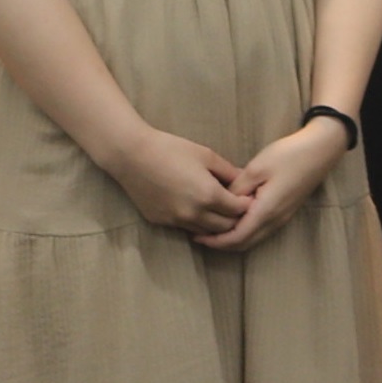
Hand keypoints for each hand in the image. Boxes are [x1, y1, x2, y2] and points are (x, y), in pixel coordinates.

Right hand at [105, 129, 248, 236]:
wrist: (132, 156)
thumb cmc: (171, 150)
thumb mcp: (207, 156)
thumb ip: (229, 172)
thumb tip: (245, 181)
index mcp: (208, 196)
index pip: (239, 211)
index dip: (247, 204)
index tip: (250, 197)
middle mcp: (193, 214)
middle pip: (226, 227)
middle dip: (236, 218)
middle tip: (238, 206)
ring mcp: (176, 221)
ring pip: (206, 232)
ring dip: (217, 225)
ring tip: (221, 211)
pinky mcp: (161, 222)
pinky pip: (186, 229)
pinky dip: (197, 224)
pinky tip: (199, 211)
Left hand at [193, 124, 339, 252]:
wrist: (321, 149)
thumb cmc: (288, 156)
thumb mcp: (256, 168)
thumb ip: (237, 189)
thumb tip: (222, 204)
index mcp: (266, 212)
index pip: (237, 238)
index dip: (215, 241)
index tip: (196, 235)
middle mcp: (275, 220)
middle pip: (244, 243)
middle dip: (221, 243)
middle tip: (199, 234)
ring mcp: (282, 217)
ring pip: (253, 238)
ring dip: (232, 238)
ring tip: (212, 228)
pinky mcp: (285, 210)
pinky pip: (261, 230)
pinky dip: (244, 230)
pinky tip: (234, 218)